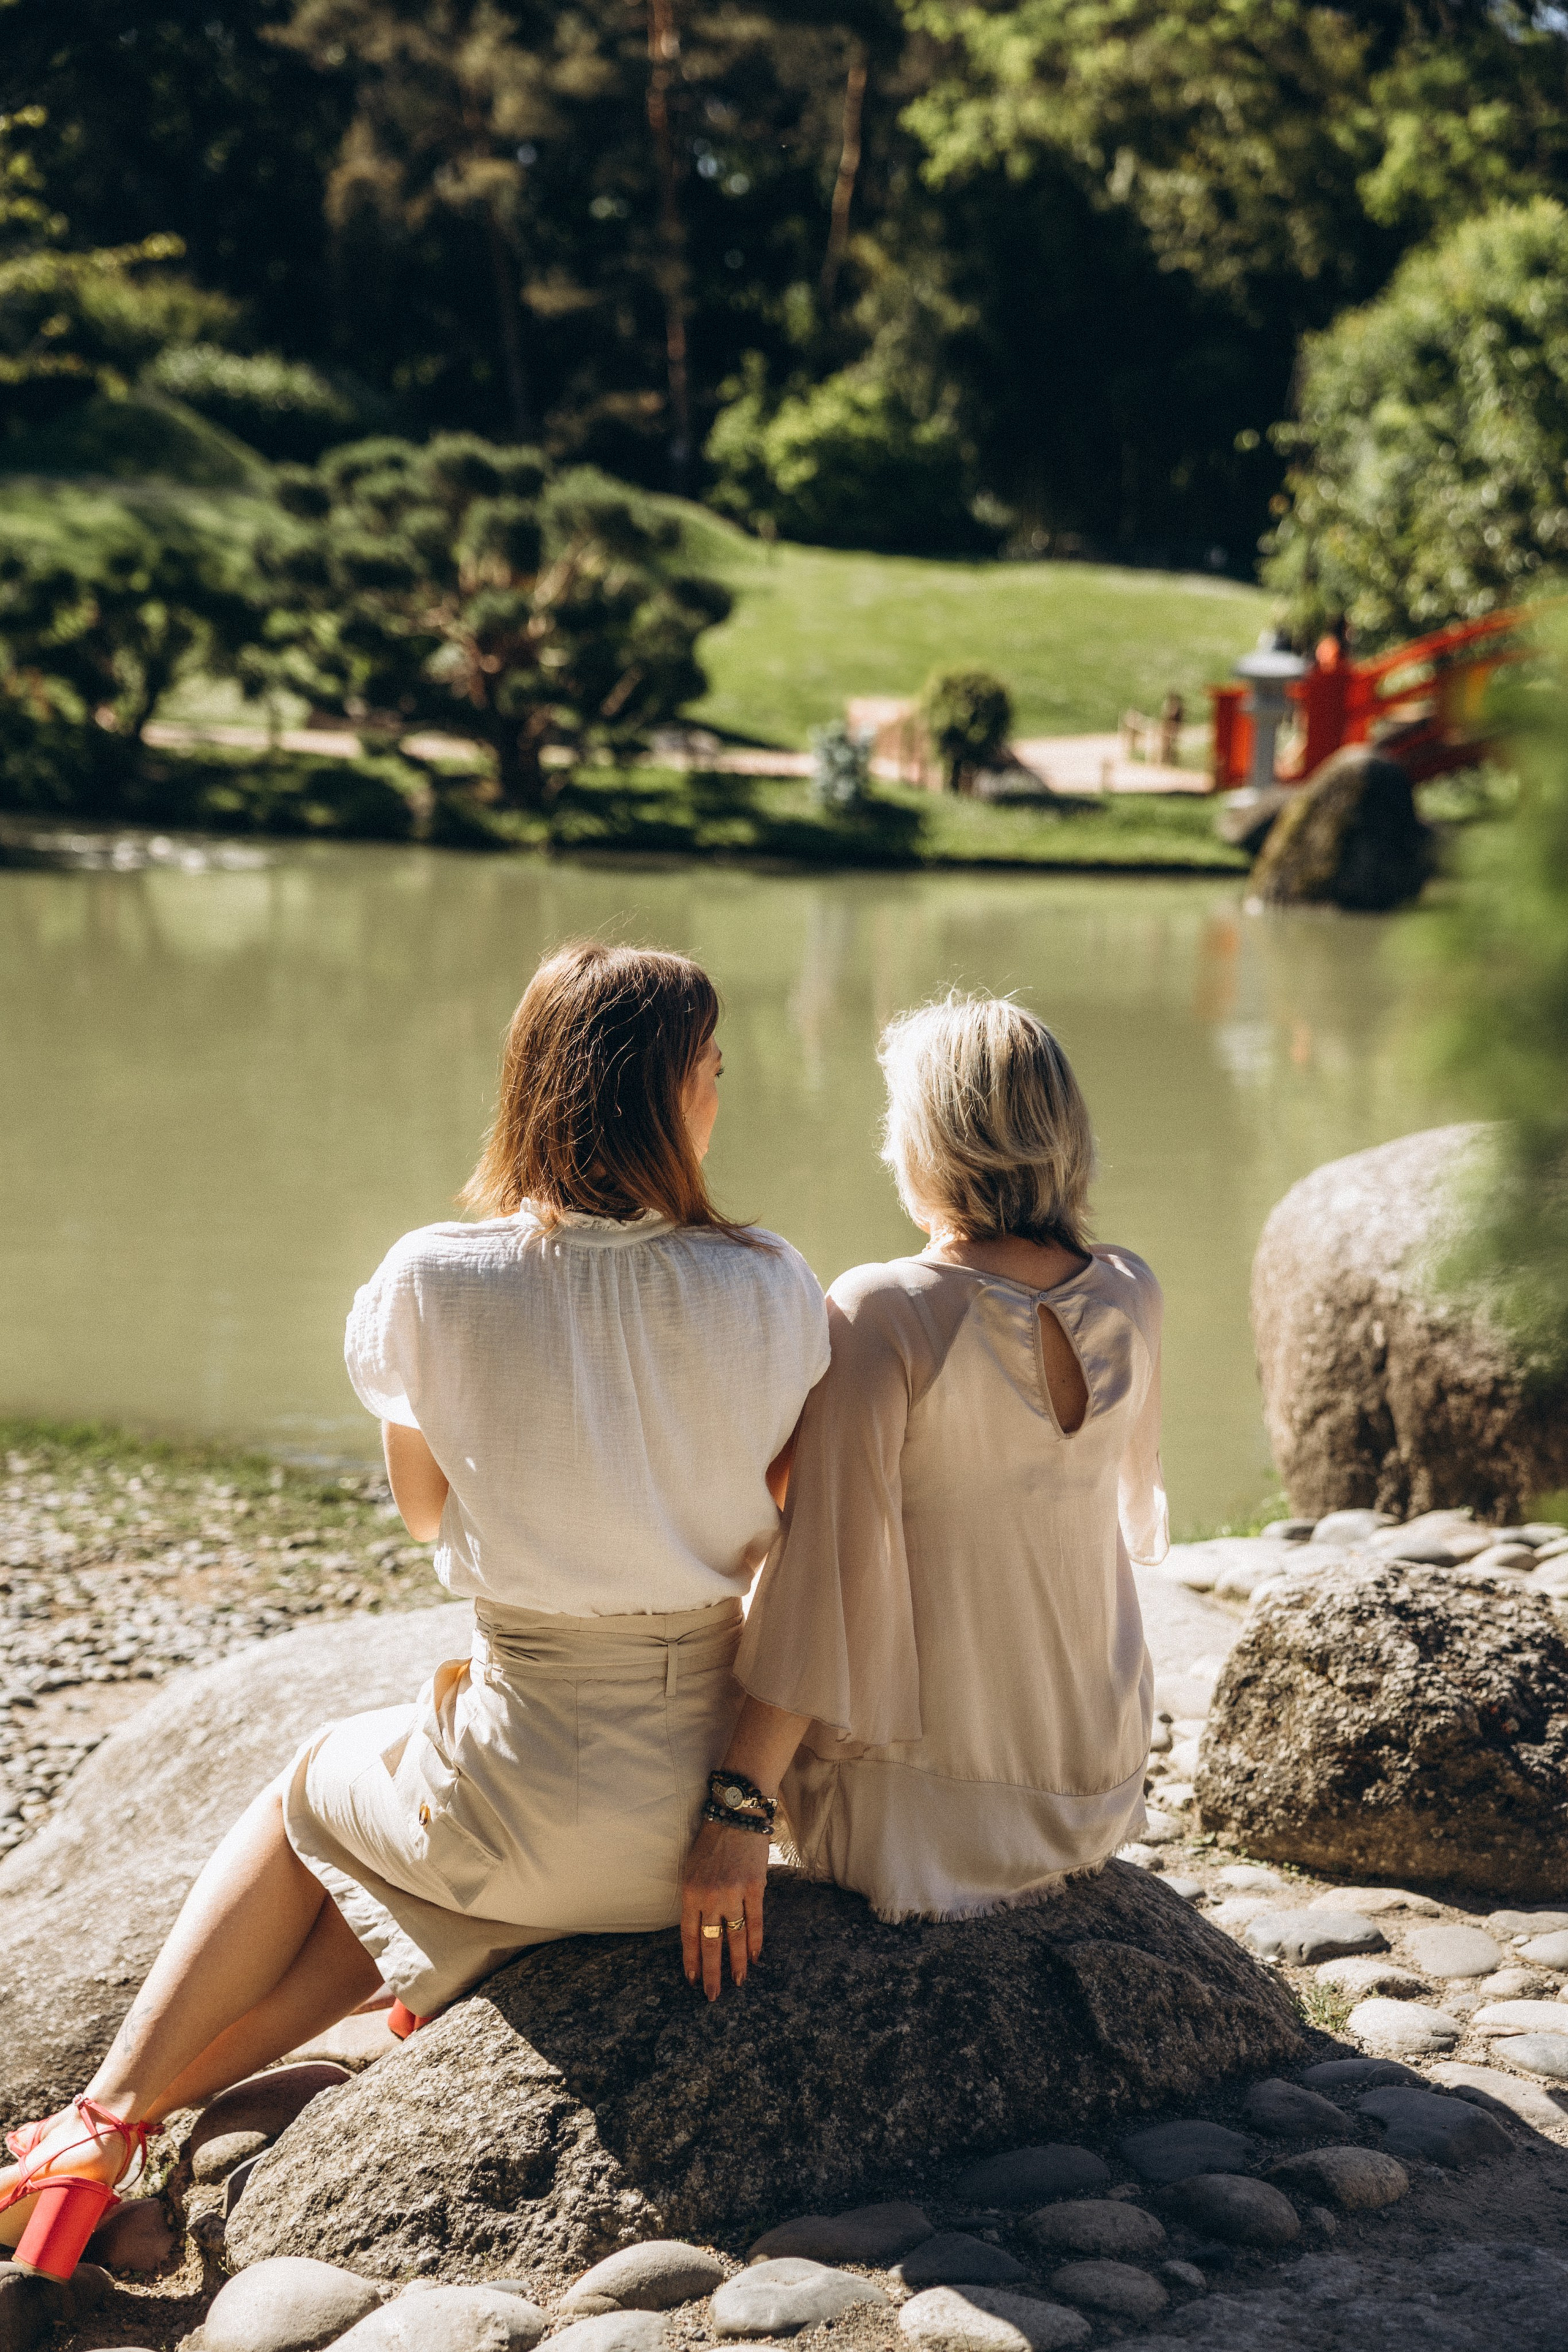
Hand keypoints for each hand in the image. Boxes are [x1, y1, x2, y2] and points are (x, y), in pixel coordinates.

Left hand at [680, 1818, 767, 2000]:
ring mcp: (733, 1894)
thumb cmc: (710, 1841)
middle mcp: (709, 1897)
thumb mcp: (691, 1869)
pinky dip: (755, 1942)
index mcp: (690, 1893)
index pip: (688, 1935)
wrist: (735, 1815)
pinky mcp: (754, 1888)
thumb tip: (698, 1927)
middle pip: (710, 1943)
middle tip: (712, 1996)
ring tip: (738, 1983)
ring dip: (736, 1964)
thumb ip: (693, 1898)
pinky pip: (755, 1922)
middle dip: (711, 1972)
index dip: (691, 1960)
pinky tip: (755, 1958)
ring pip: (734, 1937)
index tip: (692, 1980)